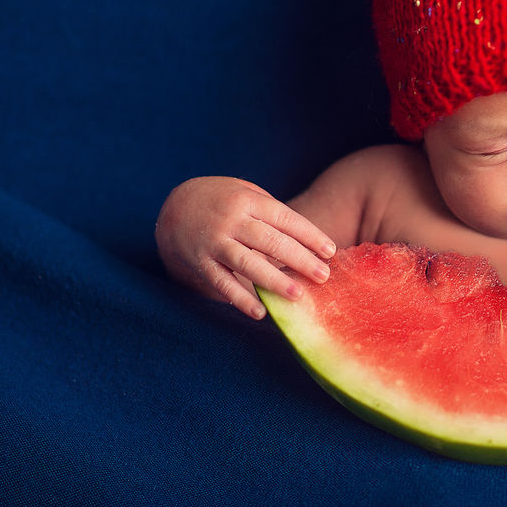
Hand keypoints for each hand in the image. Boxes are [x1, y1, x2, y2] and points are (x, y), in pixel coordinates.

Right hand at [155, 176, 336, 318]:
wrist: (175, 207)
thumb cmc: (225, 202)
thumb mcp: (247, 194)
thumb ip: (274, 215)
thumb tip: (310, 244)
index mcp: (248, 201)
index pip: (284, 218)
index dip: (309, 234)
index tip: (330, 251)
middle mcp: (231, 221)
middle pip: (269, 241)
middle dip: (299, 259)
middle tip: (323, 276)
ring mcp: (214, 243)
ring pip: (247, 263)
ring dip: (274, 280)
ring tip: (298, 295)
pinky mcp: (201, 263)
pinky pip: (222, 283)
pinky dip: (240, 299)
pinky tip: (260, 312)